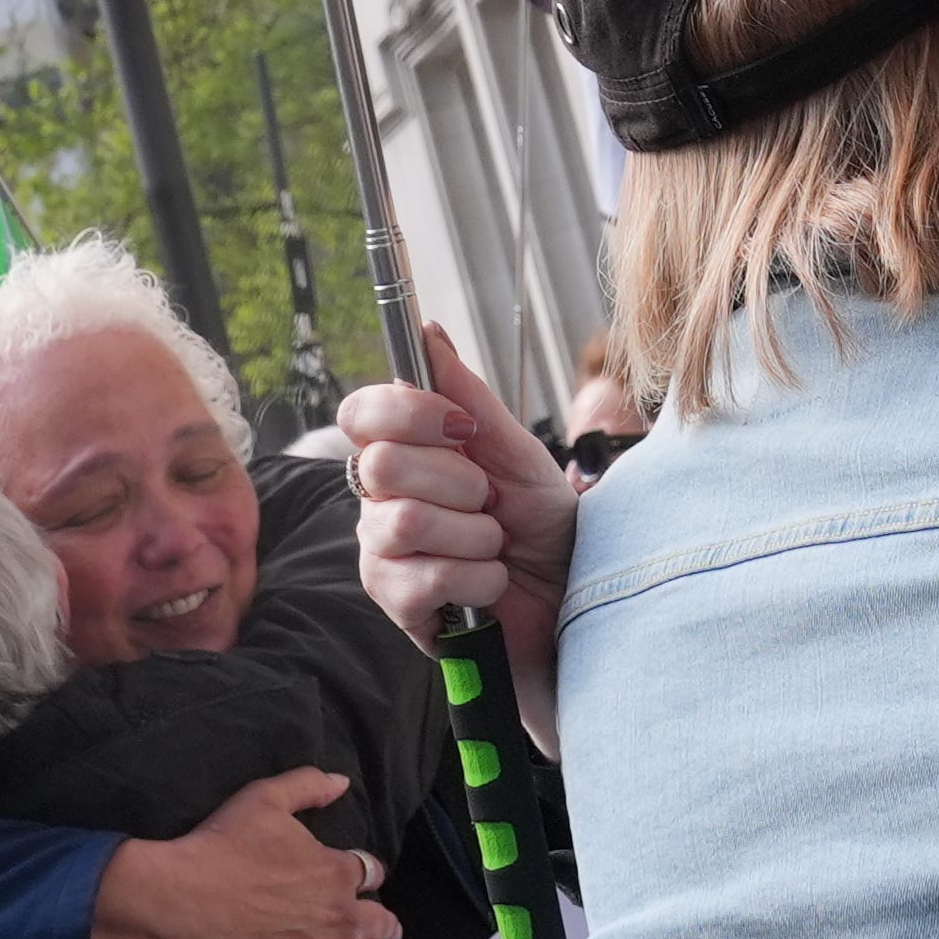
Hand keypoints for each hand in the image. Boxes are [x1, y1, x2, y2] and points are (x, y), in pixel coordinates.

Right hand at [91, 766, 412, 938]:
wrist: (185, 903)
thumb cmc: (221, 848)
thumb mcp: (265, 799)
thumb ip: (308, 786)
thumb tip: (342, 781)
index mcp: (335, 871)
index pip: (368, 873)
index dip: (368, 876)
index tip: (367, 880)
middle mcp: (342, 916)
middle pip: (381, 923)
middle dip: (388, 927)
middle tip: (391, 934)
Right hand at [344, 320, 577, 710]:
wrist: (577, 596)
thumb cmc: (545, 525)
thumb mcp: (518, 453)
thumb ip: (469, 398)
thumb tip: (427, 332)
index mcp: (406, 454)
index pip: (361, 413)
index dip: (407, 413)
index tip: (463, 429)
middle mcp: (381, 501)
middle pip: (380, 465)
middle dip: (458, 481)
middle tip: (490, 502)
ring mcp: (382, 555)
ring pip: (403, 522)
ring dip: (474, 535)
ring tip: (495, 546)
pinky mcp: (397, 607)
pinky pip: (423, 578)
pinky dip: (479, 578)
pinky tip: (491, 583)